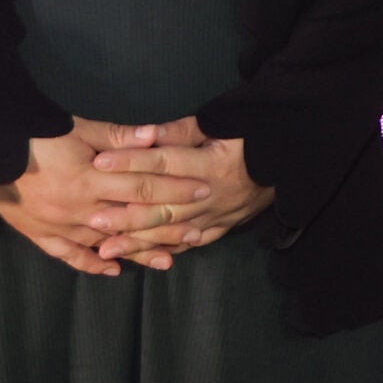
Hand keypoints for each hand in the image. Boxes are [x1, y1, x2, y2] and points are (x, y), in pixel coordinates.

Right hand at [0, 118, 214, 275]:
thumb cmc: (36, 134)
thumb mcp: (79, 128)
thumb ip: (118, 137)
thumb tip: (155, 137)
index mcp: (89, 180)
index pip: (143, 187)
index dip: (174, 190)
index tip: (202, 191)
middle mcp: (78, 209)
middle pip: (130, 220)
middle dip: (165, 227)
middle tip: (197, 233)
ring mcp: (58, 226)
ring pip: (105, 245)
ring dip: (136, 253)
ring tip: (167, 261)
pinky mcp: (40, 235)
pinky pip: (69, 256)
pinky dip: (92, 265)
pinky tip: (113, 271)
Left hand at [83, 116, 273, 265]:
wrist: (290, 160)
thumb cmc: (251, 136)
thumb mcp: (221, 124)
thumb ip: (182, 132)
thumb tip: (146, 134)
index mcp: (210, 165)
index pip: (163, 164)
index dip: (131, 162)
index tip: (100, 163)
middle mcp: (211, 196)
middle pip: (162, 207)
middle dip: (125, 215)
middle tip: (93, 219)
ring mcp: (216, 217)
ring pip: (172, 233)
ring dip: (138, 241)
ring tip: (106, 247)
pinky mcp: (221, 228)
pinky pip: (189, 245)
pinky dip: (165, 252)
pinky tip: (141, 258)